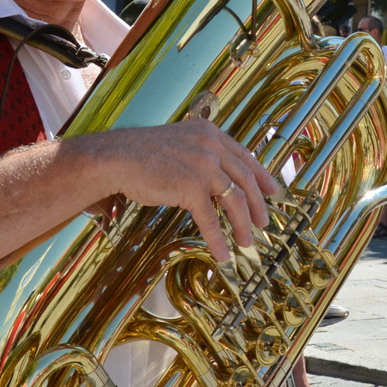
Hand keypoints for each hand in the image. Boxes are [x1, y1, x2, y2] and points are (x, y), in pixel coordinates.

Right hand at [96, 119, 282, 262]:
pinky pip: (210, 219)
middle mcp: (210, 146)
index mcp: (209, 133)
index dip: (261, 176)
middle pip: (245, 179)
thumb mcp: (179, 144)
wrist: (114, 159)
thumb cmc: (140, 155)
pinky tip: (223, 253)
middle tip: (264, 222)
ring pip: (234, 200)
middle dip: (258, 205)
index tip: (273, 191)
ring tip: (247, 242)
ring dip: (243, 225)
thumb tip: (217, 177)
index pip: (244, 156)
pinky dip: (218, 239)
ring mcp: (203, 165)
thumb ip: (200, 153)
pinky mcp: (191, 186)